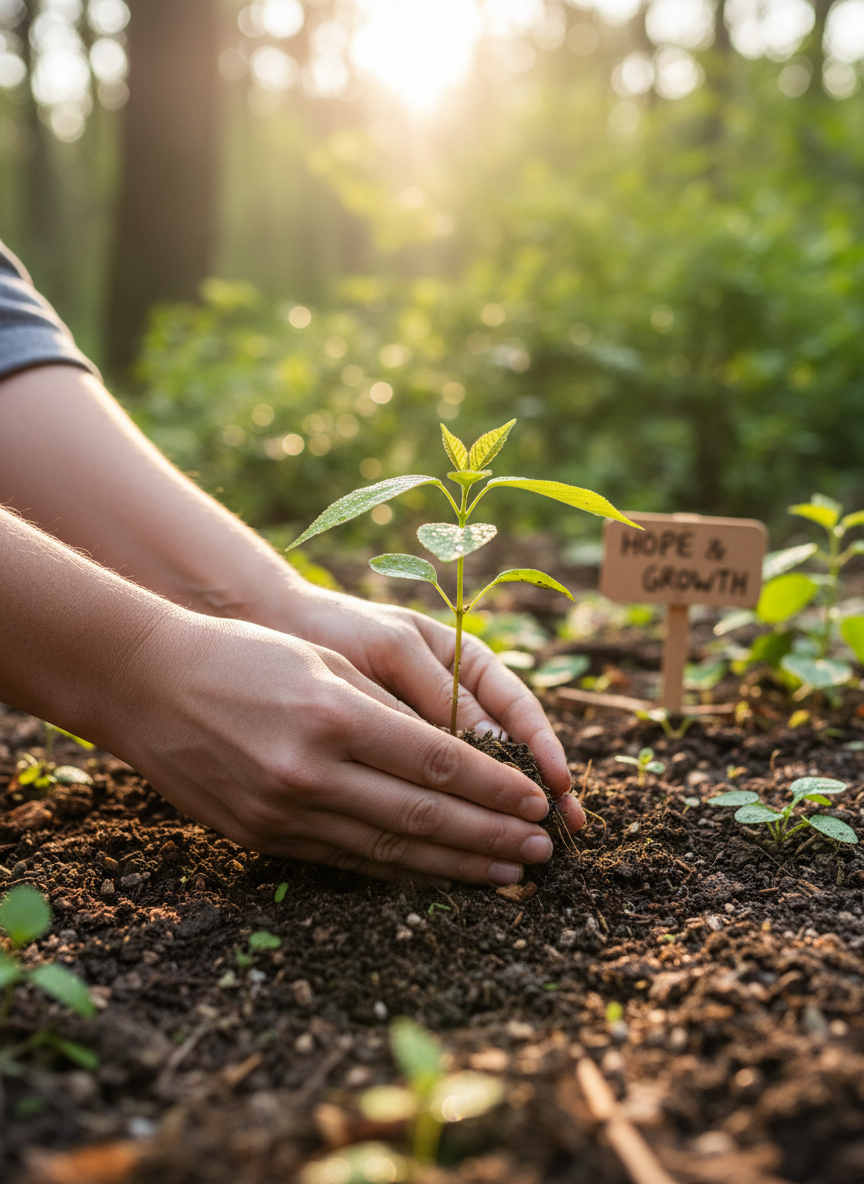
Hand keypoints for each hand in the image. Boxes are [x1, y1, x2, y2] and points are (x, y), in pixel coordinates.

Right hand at [112, 613, 563, 884]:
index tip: (538, 803)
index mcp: (333, 715)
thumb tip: (464, 755)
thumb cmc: (245, 656)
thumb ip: (390, 709)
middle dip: (492, 837)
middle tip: (543, 853)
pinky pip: (346, 860)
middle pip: (423, 817)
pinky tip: (438, 876)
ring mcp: (283, 811)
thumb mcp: (324, 662)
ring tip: (507, 876)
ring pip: (389, 850)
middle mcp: (310, 771)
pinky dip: (400, 871)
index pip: (437, 764)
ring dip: (456, 867)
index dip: (495, 789)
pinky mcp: (263, 837)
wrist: (149, 685)